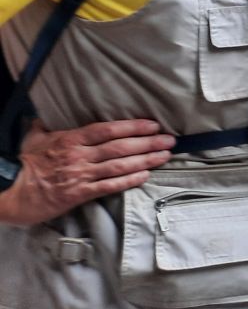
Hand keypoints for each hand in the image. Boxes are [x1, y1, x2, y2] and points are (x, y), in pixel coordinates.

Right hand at [0, 119, 173, 226]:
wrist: (8, 192)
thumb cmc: (22, 164)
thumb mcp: (34, 138)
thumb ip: (46, 125)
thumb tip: (47, 114)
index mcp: (71, 139)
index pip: (108, 129)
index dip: (133, 126)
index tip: (152, 125)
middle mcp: (80, 156)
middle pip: (120, 146)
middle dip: (148, 143)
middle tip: (170, 140)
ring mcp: (80, 175)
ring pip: (119, 165)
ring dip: (145, 160)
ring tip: (165, 156)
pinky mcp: (78, 194)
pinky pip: (108, 186)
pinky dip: (128, 181)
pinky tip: (145, 176)